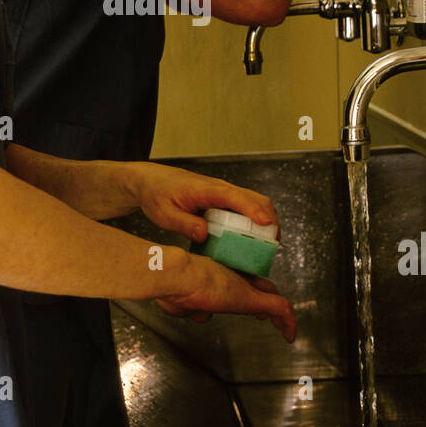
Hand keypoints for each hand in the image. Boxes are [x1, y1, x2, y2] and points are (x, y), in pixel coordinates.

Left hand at [127, 161, 277, 245]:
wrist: (152, 181)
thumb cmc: (157, 195)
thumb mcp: (164, 215)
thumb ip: (184, 225)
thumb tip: (205, 235)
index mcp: (206, 190)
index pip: (235, 197)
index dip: (253, 210)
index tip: (267, 224)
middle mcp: (220, 188)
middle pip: (255, 198)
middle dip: (270, 219)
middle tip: (273, 245)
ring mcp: (224, 192)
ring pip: (254, 201)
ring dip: (266, 220)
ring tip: (268, 245)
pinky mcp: (224, 198)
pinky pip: (246, 207)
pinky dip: (256, 220)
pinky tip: (255, 239)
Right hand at [156, 256, 296, 342]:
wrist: (175, 276)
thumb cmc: (172, 286)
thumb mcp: (178, 300)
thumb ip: (188, 307)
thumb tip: (201, 316)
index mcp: (216, 277)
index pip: (240, 283)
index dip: (247, 290)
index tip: (248, 304)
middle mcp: (233, 280)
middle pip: (258, 288)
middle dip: (264, 300)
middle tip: (267, 315)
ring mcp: (243, 289)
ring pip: (271, 298)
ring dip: (278, 315)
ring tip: (284, 327)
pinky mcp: (252, 299)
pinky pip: (279, 309)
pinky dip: (288, 321)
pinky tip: (290, 335)